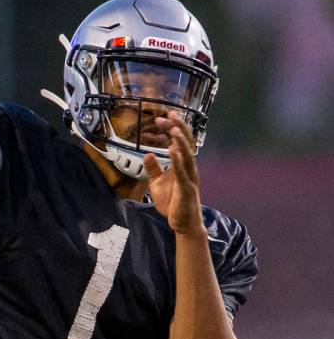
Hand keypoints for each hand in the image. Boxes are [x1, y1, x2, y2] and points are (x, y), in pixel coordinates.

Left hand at [143, 111, 205, 235]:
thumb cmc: (173, 203)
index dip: (172, 129)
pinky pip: (183, 172)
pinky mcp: (187, 189)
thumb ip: (153, 168)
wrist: (183, 224)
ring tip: (173, 128)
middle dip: (178, 128)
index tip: (162, 117)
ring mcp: (189, 178)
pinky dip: (178, 160)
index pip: (179, 142)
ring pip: (187, 155)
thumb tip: (148, 154)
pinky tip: (173, 150)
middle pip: (186, 143)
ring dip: (180, 141)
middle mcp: (189, 168)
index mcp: (182, 165)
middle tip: (169, 114)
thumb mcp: (157, 183)